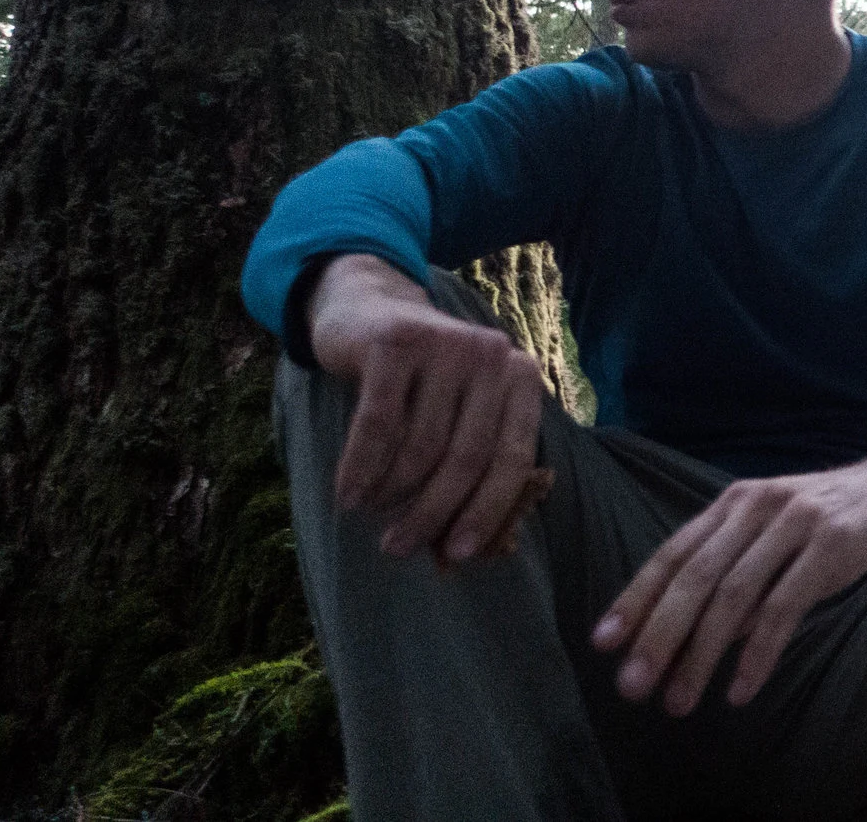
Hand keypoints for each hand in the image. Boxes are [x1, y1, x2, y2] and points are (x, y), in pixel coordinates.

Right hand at [308, 252, 547, 563]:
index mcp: (519, 377)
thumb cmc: (419, 383)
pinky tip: (347, 496)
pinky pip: (378, 426)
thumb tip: (456, 552)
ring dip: (391, 493)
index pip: (513, 458)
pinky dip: (361, 469)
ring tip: (371, 512)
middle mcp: (491, 356)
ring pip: (420, 446)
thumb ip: (468, 465)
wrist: (368, 311)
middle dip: (431, 513)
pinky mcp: (397, 343)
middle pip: (466, 458)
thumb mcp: (456, 412)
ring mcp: (446, 345)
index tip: (458, 555)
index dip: (486, 510)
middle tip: (397, 548)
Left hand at [592, 427, 866, 715]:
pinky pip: (784, 607)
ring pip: (732, 596)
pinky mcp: (832, 542)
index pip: (673, 553)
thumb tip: (697, 638)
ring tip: (680, 701)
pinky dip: (757, 653)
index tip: (604, 644)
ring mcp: (795, 522)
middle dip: (657, 636)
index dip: (635, 598)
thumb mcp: (780, 539)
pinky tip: (741, 688)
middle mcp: (757, 506)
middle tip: (633, 687)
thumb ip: (740, 578)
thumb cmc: (838, 519)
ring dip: (701, 655)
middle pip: (693, 577)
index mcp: (736, 503)